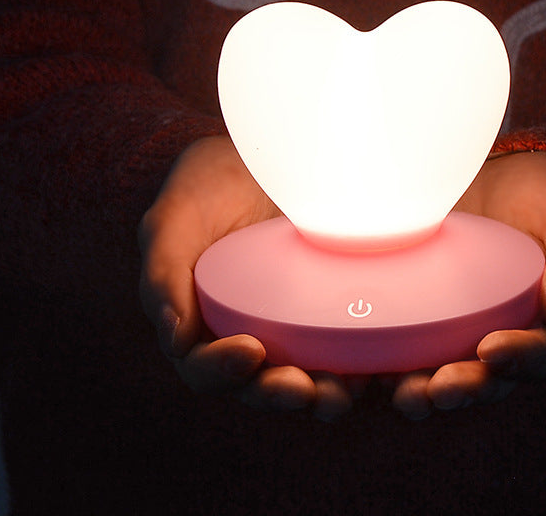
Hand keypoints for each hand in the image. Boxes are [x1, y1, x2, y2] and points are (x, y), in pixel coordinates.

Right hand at [138, 137, 354, 419]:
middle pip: (261, 384)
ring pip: (307, 378)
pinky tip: (381, 361)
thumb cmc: (210, 186)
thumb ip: (165, 272)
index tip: (250, 349)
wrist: (265, 152)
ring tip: (344, 391)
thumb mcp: (176, 218)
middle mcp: (249, 333)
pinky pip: (349, 345)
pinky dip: (362, 361)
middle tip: (303, 389)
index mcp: (203, 324)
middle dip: (279, 393)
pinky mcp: (335, 310)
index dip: (222, 370)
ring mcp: (295, 326)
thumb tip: (175, 338)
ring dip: (324, 393)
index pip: (206, 366)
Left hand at [392, 150, 545, 418]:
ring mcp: (465, 330)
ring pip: (444, 373)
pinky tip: (365, 363)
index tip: (491, 350)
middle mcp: (509, 339)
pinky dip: (389, 359)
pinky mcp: (427, 314)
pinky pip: (409, 344)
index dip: (518, 361)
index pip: (540, 355)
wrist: (511, 175)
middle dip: (462, 388)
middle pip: (487, 379)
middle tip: (435, 389)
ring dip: (422, 389)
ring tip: (400, 392)